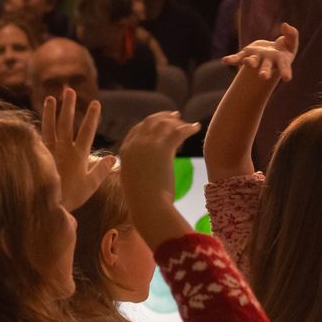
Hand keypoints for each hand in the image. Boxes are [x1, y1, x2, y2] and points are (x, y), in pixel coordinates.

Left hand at [38, 88, 116, 211]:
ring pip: (50, 127)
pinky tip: (37, 120)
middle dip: (69, 106)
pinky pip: (39, 137)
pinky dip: (39, 127)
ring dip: (51, 111)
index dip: (92, 116)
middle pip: (67, 124)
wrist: (47, 204)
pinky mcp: (38, 155)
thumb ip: (101, 170)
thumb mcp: (90, 186)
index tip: (95, 102)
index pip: (87, 131)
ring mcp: (50, 151)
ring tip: (51, 98)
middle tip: (69, 90)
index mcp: (79, 156)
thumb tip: (114, 157)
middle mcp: (64, 150)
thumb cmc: (71, 196)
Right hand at [118, 110, 201, 232]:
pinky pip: (178, 131)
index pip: (137, 129)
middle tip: (175, 116)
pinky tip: (196, 128)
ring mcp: (148, 144)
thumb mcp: (135, 180)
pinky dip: (188, 128)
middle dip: (163, 117)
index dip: (149, 124)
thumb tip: (148, 168)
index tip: (159, 122)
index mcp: (125, 151)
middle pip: (150, 122)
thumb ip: (138, 168)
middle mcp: (135, 144)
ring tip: (188, 124)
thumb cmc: (143, 200)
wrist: (147, 206)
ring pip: (164, 124)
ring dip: (178, 122)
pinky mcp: (163, 148)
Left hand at [224, 23, 298, 82]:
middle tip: (263, 77)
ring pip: (252, 62)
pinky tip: (225, 61)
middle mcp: (267, 62)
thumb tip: (285, 25)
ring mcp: (256, 59)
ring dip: (250, 63)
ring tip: (246, 62)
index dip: (286, 72)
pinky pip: (238, 58)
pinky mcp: (246, 55)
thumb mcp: (291, 42)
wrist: (270, 54)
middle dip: (264, 72)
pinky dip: (231, 59)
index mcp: (280, 61)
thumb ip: (292, 34)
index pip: (284, 66)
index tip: (287, 78)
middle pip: (266, 67)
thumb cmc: (284, 49)